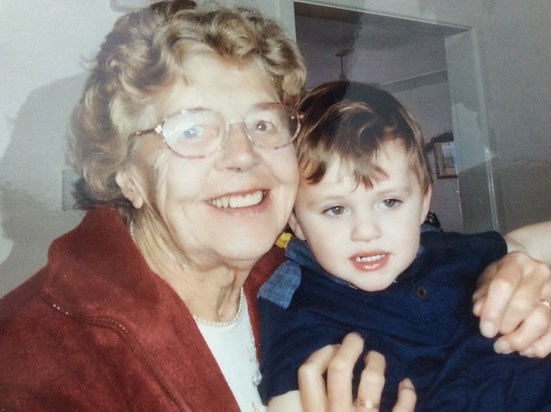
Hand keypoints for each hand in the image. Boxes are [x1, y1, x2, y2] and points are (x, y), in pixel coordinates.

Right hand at [298, 332, 415, 411]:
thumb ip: (315, 403)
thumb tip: (320, 371)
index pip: (308, 373)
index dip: (321, 353)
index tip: (333, 346)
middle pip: (339, 370)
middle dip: (350, 347)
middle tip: (357, 339)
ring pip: (370, 382)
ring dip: (376, 363)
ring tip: (378, 358)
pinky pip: (401, 408)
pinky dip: (407, 393)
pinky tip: (406, 385)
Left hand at [473, 251, 550, 356]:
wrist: (529, 273)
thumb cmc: (504, 278)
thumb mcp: (489, 279)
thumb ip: (483, 294)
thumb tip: (479, 311)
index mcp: (517, 262)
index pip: (504, 285)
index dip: (493, 310)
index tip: (486, 331)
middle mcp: (540, 273)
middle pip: (524, 304)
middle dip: (506, 326)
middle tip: (493, 337)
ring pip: (543, 320)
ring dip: (521, 339)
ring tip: (505, 346)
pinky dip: (540, 347)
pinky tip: (525, 351)